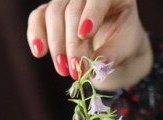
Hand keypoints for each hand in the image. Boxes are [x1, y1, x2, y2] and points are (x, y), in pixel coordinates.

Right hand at [27, 0, 152, 89]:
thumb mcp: (125, 49)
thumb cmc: (123, 44)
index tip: (85, 34)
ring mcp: (67, 1)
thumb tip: (97, 65)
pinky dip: (36, 35)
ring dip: (57, 45)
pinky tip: (39, 52)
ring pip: (54, 14)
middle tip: (76, 69)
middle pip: (72, 10)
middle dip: (72, 43)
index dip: (91, 15)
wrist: (115, 46)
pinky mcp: (51, 12)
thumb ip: (113, 54)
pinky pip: (38, 18)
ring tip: (64, 70)